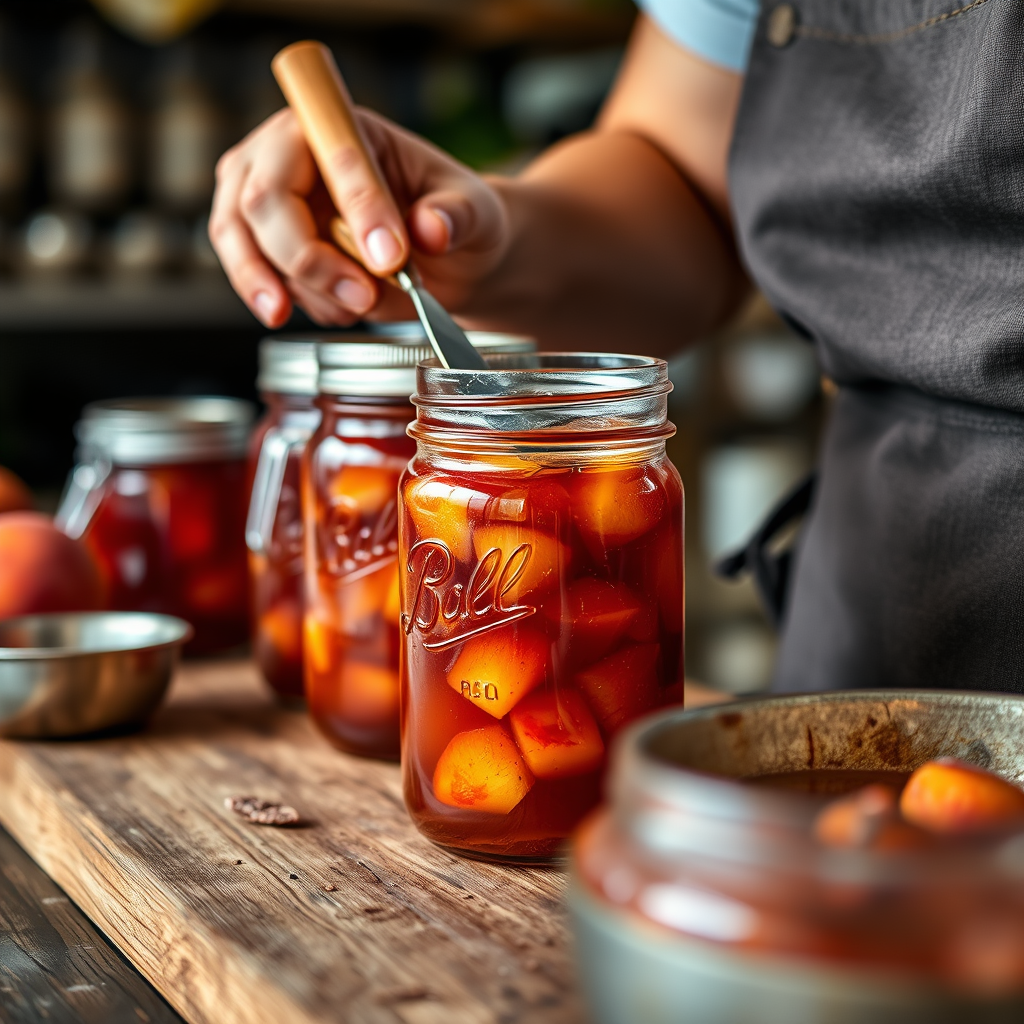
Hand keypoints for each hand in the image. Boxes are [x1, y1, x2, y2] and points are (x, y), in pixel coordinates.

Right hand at [209, 107, 509, 327]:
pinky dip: (294, 304)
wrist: (446, 262)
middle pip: (263, 201)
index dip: (357, 210)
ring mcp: (262, 195)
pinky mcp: (256, 242)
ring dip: (299, 289)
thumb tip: (431, 228)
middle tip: (364, 295)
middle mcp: (289, 152)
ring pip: (245, 244)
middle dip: (310, 261)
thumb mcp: (476, 213)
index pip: (333, 158)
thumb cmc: (454, 220)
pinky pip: (254, 278)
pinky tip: (340, 308)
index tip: (391, 258)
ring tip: (355, 307)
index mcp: (347, 127)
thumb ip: (457, 216)